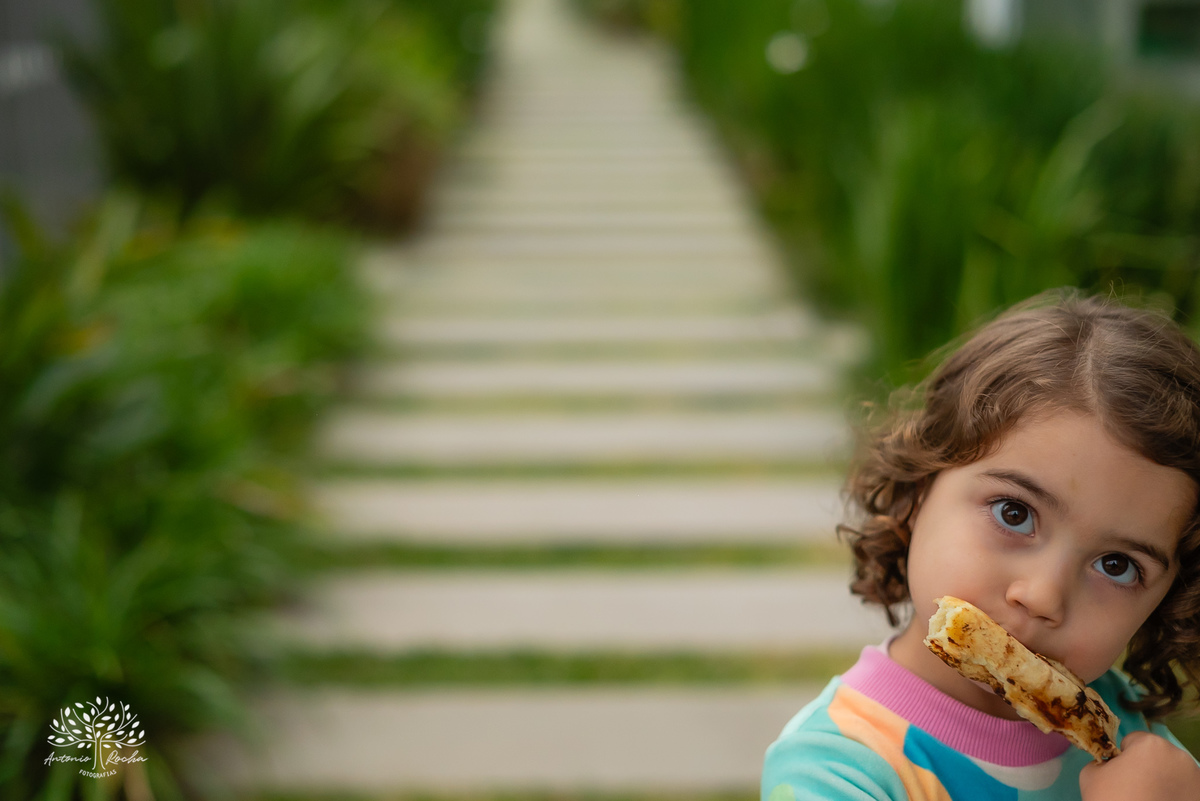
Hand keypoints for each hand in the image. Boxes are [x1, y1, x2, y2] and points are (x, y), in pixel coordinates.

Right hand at [1080, 731, 1199, 799]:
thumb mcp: (1090, 776)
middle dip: (1146, 768)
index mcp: (1151, 745)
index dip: (1123, 758)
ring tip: (1150, 800)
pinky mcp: (1199, 797)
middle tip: (1134, 791)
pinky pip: (1184, 790)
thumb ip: (1101, 761)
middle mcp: (1179, 757)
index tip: (1119, 777)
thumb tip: (1111, 764)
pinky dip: (1176, 796)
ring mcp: (1195, 779)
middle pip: (1157, 755)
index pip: (1133, 741)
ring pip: (1173, 773)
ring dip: (1163, 782)